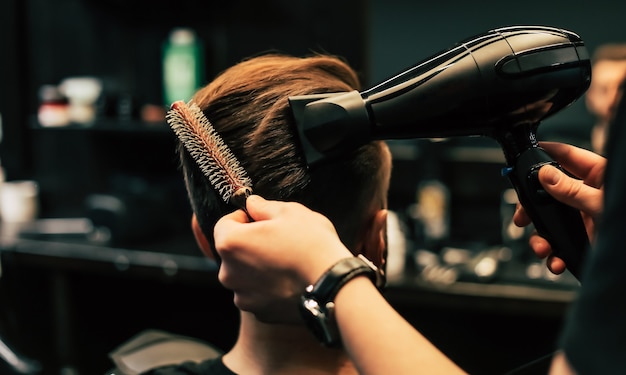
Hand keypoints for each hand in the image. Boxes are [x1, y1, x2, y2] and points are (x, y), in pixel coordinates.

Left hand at [213, 195, 352, 322]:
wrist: (333, 286)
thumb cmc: (310, 244)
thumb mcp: (290, 211)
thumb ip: (263, 206)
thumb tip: (252, 204)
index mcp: (230, 243)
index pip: (224, 224)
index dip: (243, 218)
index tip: (261, 218)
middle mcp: (229, 273)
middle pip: (233, 252)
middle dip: (250, 244)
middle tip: (278, 240)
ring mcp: (243, 296)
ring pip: (245, 275)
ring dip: (258, 267)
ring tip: (287, 262)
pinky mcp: (260, 313)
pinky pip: (259, 295)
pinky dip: (269, 287)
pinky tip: (291, 280)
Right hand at [513, 142, 604, 273]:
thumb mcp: (601, 203)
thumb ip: (572, 189)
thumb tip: (545, 174)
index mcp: (598, 175)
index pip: (565, 156)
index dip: (543, 153)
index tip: (523, 157)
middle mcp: (588, 193)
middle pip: (548, 191)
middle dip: (532, 207)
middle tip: (523, 217)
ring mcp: (584, 217)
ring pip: (550, 222)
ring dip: (541, 237)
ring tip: (542, 248)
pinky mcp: (583, 238)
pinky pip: (559, 244)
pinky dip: (554, 255)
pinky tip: (556, 260)